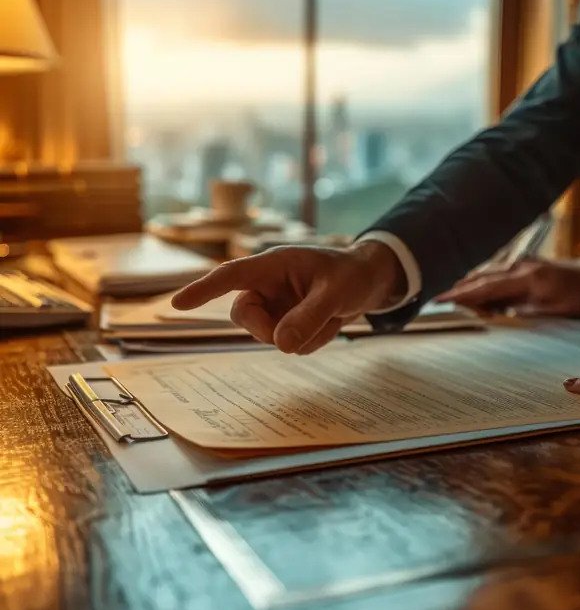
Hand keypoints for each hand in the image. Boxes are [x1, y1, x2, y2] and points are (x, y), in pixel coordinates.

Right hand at [172, 241, 405, 353]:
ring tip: (330, 317)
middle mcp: (268, 285)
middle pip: (244, 314)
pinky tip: (330, 324)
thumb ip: (309, 316)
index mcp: (272, 265)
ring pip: (268, 335)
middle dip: (267, 330)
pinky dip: (311, 340)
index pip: (230, 276)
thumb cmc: (352, 274)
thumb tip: (280, 344)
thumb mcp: (336, 293)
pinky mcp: (286, 322)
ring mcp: (276, 306)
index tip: (177, 304)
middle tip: (296, 336)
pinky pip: (288, 343)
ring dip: (301, 336)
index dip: (203, 289)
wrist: (371, 281)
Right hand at [437, 258, 579, 317]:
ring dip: (471, 286)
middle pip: (479, 277)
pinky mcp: (523, 263)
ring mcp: (520, 261)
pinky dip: (483, 282)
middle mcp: (518, 264)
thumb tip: (489, 314)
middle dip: (460, 291)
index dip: (459, 295)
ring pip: (486, 273)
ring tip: (457, 300)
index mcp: (523, 277)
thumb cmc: (576, 298)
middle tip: (442, 304)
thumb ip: (516, 311)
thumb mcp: (547, 312)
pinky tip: (480, 292)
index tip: (439, 301)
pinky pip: (495, 271)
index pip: (483, 287)